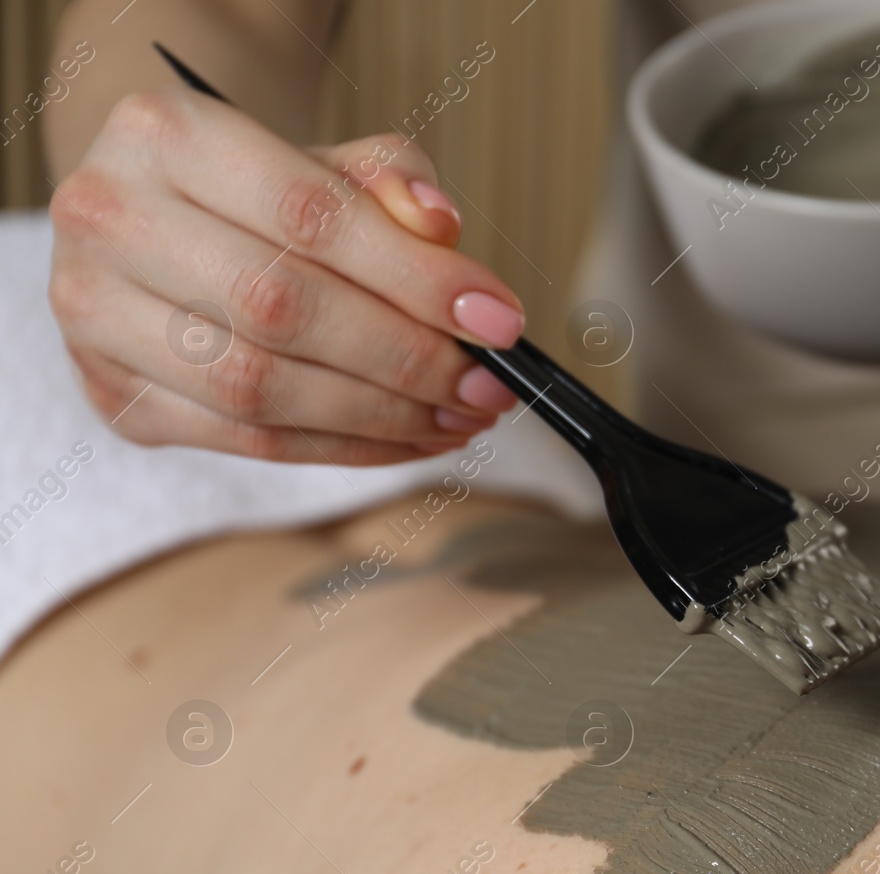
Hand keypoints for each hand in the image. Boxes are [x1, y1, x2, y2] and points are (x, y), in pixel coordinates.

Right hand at [49, 87, 522, 462]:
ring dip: (384, 415)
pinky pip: (249, 441)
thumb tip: (441, 226)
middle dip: (408, 357)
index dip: (417, 276)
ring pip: (260, 388)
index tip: (501, 319)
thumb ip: (388, 179)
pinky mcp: (115, 394)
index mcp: (165, 136)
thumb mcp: (328, 157)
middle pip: (282, 309)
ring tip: (463, 415)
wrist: (161, 214)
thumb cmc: (260, 187)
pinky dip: (347, 448)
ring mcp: (95, 315)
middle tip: (491, 384)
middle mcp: (109, 219)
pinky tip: (415, 438)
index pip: (310, 216)